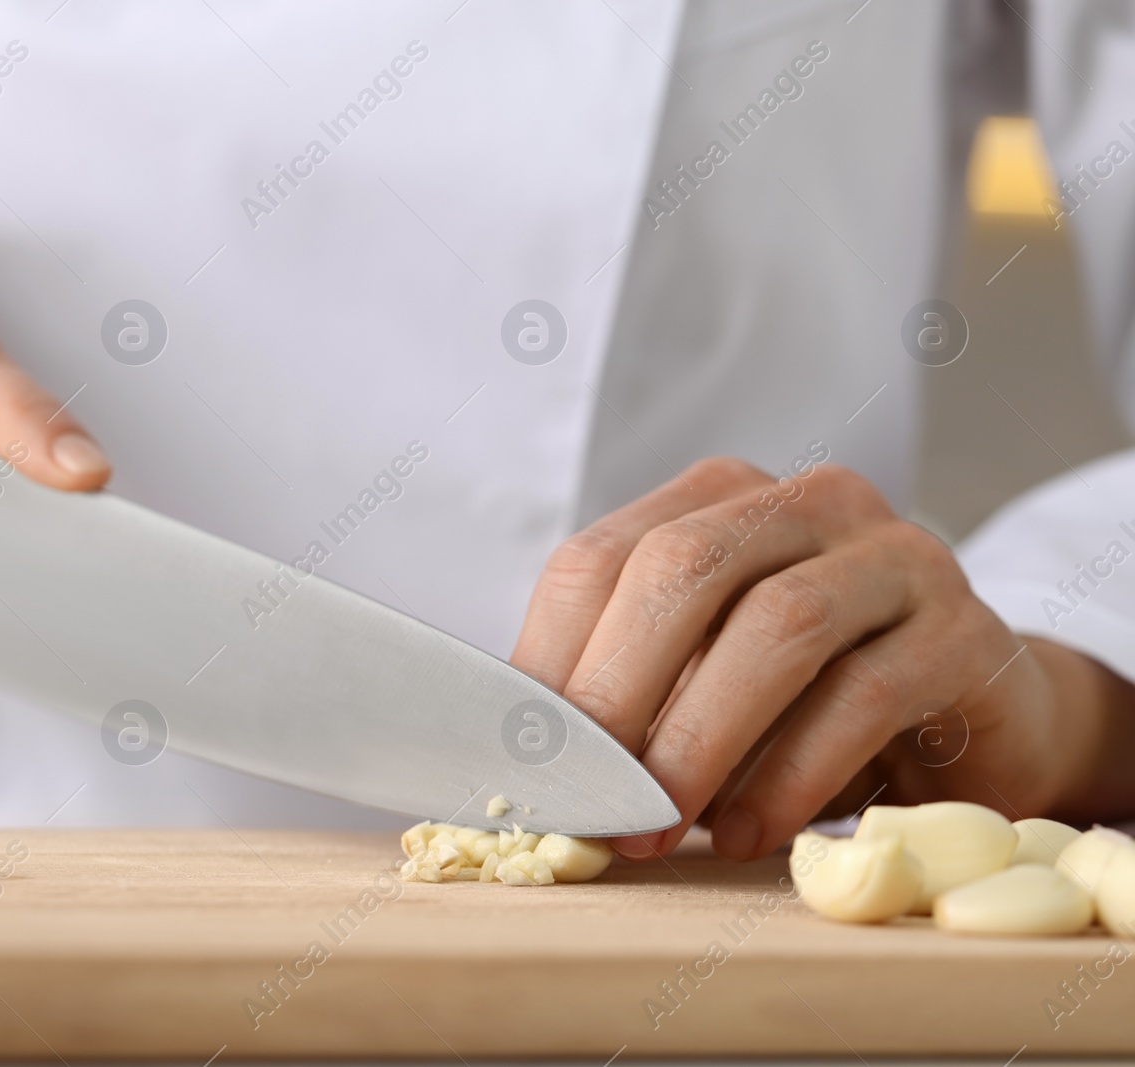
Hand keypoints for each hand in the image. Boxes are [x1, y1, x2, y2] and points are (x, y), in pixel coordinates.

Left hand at [511, 455, 1134, 860]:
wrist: (974, 725)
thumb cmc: (805, 708)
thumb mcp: (696, 692)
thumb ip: (624, 703)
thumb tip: (524, 767)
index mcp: (716, 500)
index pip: (598, 559)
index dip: (550, 662)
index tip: (523, 762)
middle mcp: (805, 503)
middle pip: (683, 569)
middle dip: (619, 693)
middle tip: (590, 801)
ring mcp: (893, 555)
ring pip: (777, 624)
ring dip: (700, 738)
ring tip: (658, 826)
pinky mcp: (963, 629)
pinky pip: (867, 692)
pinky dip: (793, 773)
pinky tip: (749, 832)